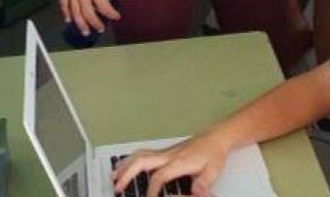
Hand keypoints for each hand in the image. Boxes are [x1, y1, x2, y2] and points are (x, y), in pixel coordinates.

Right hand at [59, 0, 121, 35]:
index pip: (104, 7)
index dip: (111, 14)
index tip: (116, 16)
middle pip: (88, 14)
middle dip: (95, 24)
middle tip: (100, 29)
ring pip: (75, 13)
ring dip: (80, 24)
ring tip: (85, 31)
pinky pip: (64, 3)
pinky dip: (66, 12)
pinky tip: (68, 19)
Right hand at [112, 133, 230, 196]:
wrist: (215, 137)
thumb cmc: (213, 153)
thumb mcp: (213, 170)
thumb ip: (204, 183)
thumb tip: (195, 193)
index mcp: (179, 162)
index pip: (159, 177)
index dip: (152, 191)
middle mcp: (169, 155)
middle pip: (142, 161)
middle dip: (128, 174)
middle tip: (117, 187)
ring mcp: (165, 152)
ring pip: (140, 155)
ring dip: (125, 165)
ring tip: (113, 177)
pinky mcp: (164, 151)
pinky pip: (143, 153)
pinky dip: (130, 159)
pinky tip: (124, 166)